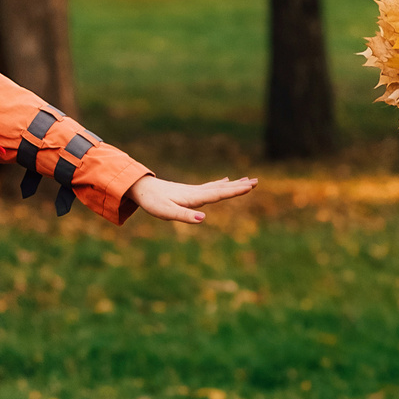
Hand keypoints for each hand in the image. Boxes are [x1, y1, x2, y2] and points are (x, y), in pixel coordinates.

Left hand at [126, 174, 257, 223]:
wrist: (141, 188)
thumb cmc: (153, 202)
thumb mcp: (166, 212)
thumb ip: (184, 216)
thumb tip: (202, 219)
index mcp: (194, 197)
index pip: (218, 194)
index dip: (235, 191)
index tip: (250, 187)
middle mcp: (197, 192)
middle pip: (222, 188)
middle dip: (239, 186)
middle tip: (256, 181)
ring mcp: (194, 190)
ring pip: (218, 186)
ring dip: (233, 184)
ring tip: (247, 180)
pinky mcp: (189, 191)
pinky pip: (210, 187)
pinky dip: (221, 184)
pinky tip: (225, 180)